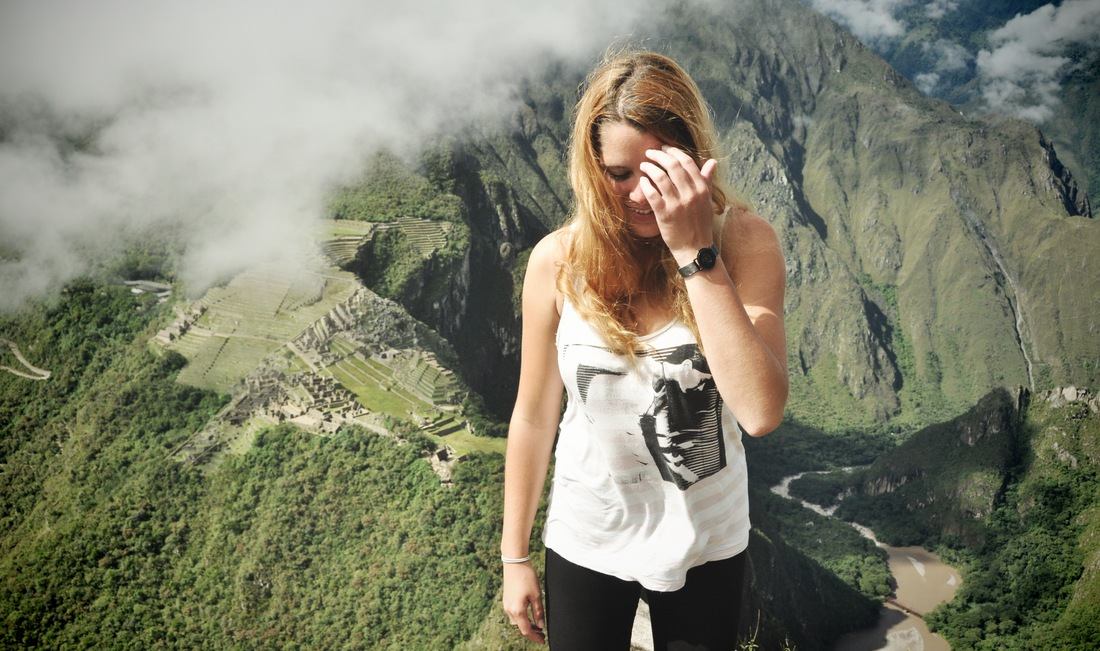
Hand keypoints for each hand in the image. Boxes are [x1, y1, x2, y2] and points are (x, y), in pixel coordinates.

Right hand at [502, 562, 545, 643]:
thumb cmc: (526, 577)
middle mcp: (509, 610)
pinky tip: (528, 613)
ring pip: (516, 621)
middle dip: (531, 631)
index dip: (535, 637)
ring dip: (526, 624)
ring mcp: (506, 605)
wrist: (514, 562)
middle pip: (520, 627)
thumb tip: (541, 625)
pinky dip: (521, 617)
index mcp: (517, 610)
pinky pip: (513, 614)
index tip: (543, 640)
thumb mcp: (536, 595)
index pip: (526, 630)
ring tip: (537, 623)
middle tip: (542, 632)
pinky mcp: (506, 600)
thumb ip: (538, 612)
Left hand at [638, 145, 717, 265]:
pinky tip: (643, 181)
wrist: (695, 249)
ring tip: (644, 165)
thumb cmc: (700, 225)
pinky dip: (646, 184)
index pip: (687, 162)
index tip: (664, 148)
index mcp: (702, 189)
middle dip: (659, 155)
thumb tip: (712, 162)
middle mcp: (691, 194)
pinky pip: (652, 194)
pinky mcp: (665, 215)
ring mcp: (677, 204)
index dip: (674, 152)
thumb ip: (707, 181)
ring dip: (650, 167)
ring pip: (661, 177)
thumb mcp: (707, 201)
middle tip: (650, 153)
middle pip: (673, 166)